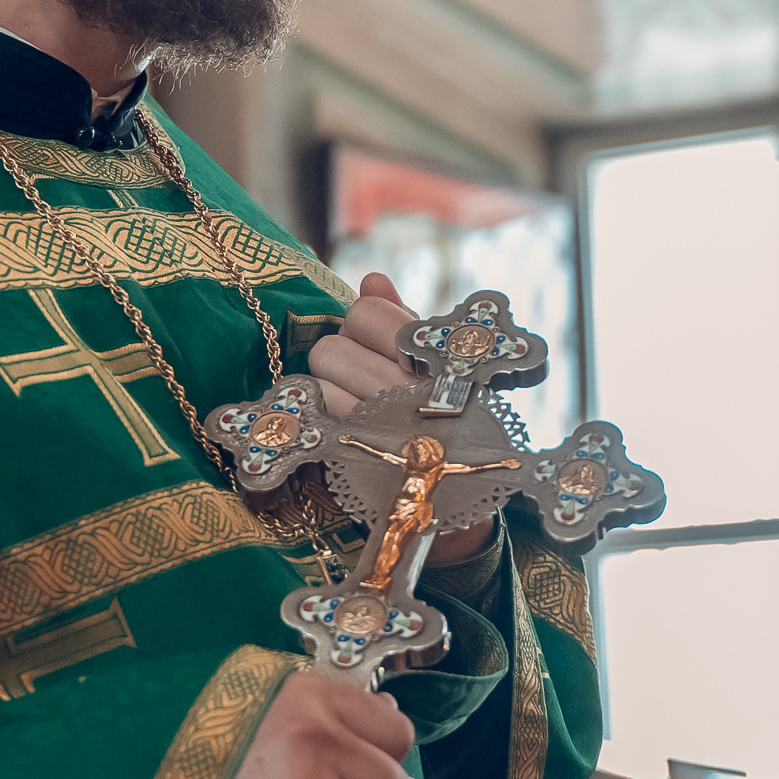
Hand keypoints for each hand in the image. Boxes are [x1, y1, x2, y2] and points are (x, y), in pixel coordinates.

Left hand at [307, 272, 495, 564]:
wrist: (460, 499)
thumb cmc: (448, 419)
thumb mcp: (435, 364)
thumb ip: (401, 317)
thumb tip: (372, 279)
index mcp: (426, 354)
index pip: (364, 311)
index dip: (368, 328)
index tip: (391, 351)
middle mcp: (404, 382)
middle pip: (331, 345)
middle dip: (344, 361)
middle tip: (370, 383)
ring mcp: (380, 416)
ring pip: (318, 375)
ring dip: (333, 390)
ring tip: (363, 408)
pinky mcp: (359, 449)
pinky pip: (319, 411)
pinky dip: (327, 417)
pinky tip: (351, 428)